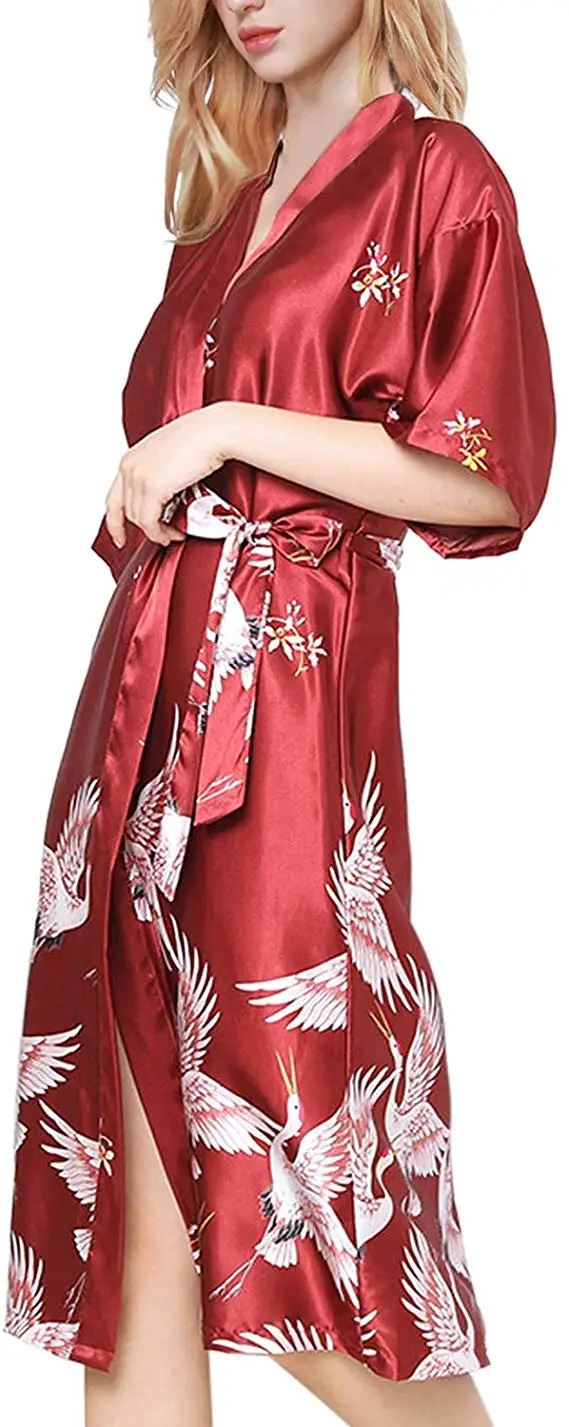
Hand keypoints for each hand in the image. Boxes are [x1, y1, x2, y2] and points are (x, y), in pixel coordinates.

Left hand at [104, 404, 227, 547]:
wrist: (214, 431)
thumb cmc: (202, 438)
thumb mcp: (169, 456)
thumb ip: (159, 476)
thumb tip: (164, 501)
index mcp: (131, 458)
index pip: (114, 498)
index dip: (115, 523)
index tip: (120, 537)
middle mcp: (129, 467)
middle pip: (127, 511)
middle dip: (146, 528)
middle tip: (165, 534)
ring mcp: (138, 477)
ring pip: (139, 519)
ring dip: (157, 532)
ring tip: (175, 533)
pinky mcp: (152, 488)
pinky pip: (149, 522)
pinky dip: (161, 533)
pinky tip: (175, 533)